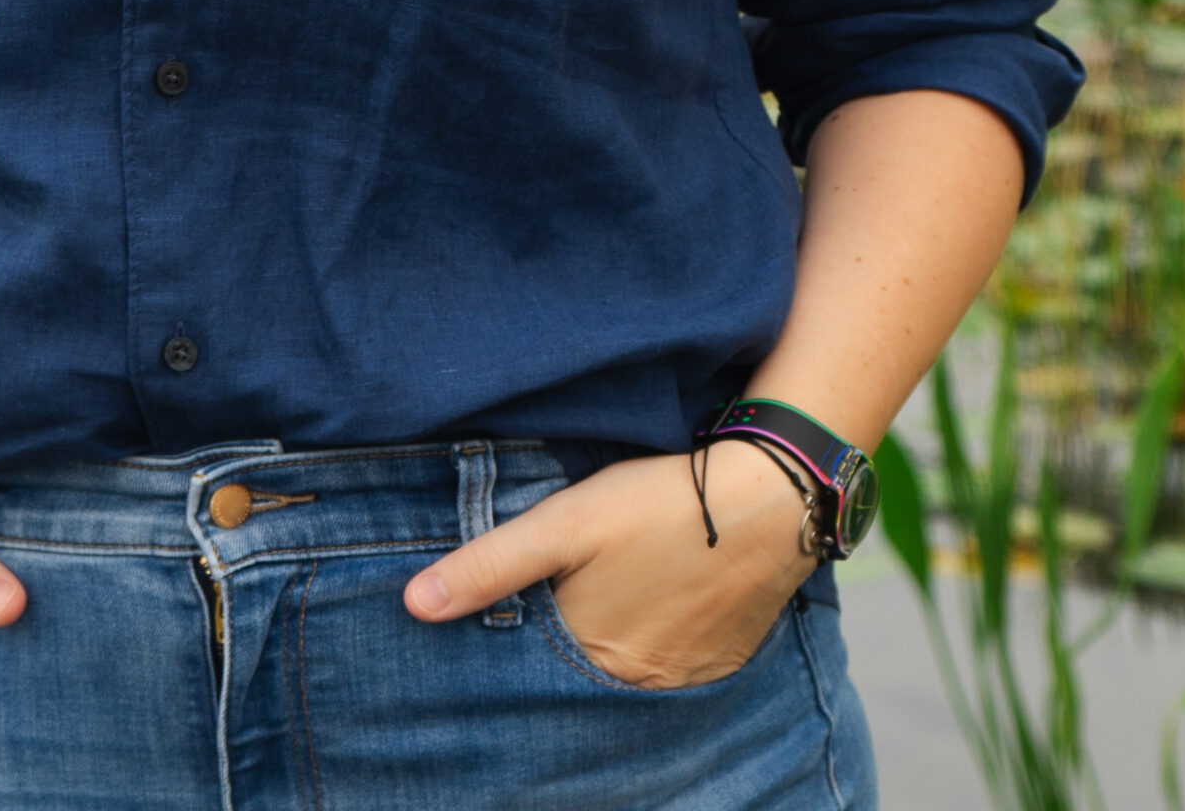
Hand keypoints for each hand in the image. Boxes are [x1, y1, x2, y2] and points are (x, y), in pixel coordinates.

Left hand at [402, 442, 817, 688]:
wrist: (769, 497)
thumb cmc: (658, 504)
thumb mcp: (563, 524)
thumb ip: (490, 566)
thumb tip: (415, 606)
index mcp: (594, 660)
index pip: (532, 672)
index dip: (512, 641)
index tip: (499, 617)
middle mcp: (640, 687)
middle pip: (577, 674)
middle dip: (556, 646)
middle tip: (559, 592)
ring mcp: (684, 682)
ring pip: (621, 672)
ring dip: (604, 644)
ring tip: (603, 594)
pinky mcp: (719, 664)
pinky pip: (667, 669)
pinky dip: (649, 644)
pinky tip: (647, 602)